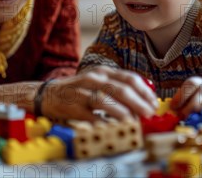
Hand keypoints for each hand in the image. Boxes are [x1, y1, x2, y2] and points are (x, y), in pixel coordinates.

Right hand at [40, 66, 157, 121]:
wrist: (48, 94)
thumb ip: (118, 86)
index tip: (154, 103)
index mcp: (103, 72)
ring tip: (134, 121)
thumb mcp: (98, 81)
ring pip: (105, 100)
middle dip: (138, 103)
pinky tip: (113, 128)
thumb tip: (145, 95)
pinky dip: (103, 122)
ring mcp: (82, 92)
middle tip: (149, 114)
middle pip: (120, 89)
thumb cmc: (78, 90)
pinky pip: (90, 115)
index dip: (144, 91)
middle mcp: (93, 79)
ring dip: (122, 112)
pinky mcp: (73, 106)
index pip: (129, 78)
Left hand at [170, 76, 201, 116]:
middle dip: (187, 109)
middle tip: (182, 116)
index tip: (173, 107)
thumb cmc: (199, 98)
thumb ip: (181, 100)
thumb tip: (171, 108)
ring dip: (197, 114)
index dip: (180, 97)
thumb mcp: (190, 95)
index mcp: (195, 82)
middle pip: (195, 98)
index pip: (188, 86)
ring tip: (193, 117)